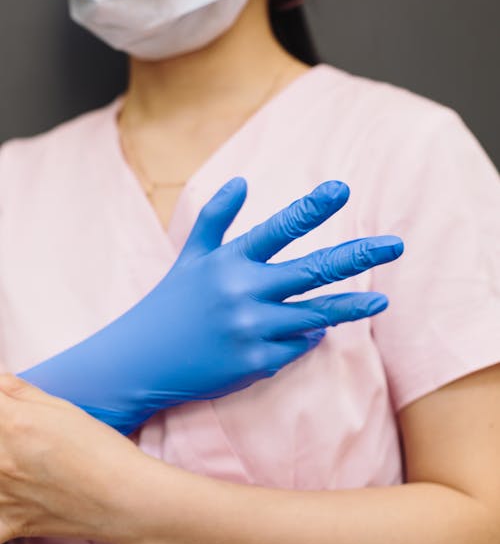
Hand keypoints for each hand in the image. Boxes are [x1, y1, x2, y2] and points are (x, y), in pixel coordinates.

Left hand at [0, 375, 144, 543]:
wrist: (125, 497)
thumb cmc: (101, 449)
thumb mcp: (64, 409)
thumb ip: (22, 392)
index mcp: (12, 423)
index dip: (1, 406)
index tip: (8, 412)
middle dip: (3, 434)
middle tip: (24, 440)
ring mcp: (0, 494)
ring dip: (0, 468)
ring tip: (17, 462)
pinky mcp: (7, 523)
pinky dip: (0, 509)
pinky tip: (8, 498)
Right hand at [19, 179, 403, 434]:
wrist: (141, 360)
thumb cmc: (168, 304)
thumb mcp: (189, 257)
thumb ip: (215, 218)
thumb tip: (241, 180)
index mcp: (228, 262)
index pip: (278, 229)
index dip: (312, 208)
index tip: (343, 189)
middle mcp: (242, 292)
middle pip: (313, 269)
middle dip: (358, 255)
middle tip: (396, 244)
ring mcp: (250, 329)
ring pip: (315, 314)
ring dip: (350, 306)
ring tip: (381, 301)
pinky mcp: (254, 363)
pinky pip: (295, 348)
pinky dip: (305, 338)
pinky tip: (307, 332)